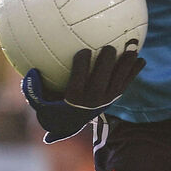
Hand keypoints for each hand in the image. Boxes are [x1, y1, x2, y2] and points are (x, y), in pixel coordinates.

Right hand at [21, 46, 144, 142]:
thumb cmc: (54, 107)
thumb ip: (33, 90)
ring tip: (134, 48)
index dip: (82, 64)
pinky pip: (126, 84)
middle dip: (106, 62)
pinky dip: (134, 72)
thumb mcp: (40, 103)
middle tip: (109, 47)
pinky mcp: (116, 98)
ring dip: (126, 64)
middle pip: (102, 78)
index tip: (83, 51)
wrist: (72, 124)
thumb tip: (29, 72)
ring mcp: (107, 99)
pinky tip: (141, 59)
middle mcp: (92, 99)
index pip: (78, 78)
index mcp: (74, 97)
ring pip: (118, 80)